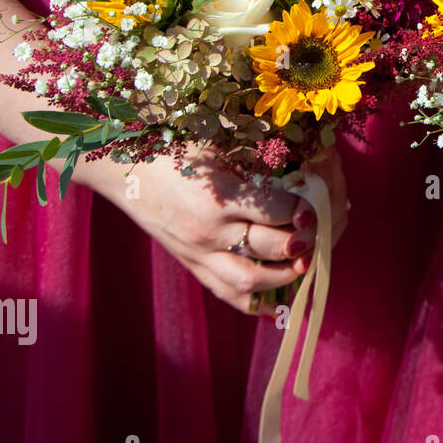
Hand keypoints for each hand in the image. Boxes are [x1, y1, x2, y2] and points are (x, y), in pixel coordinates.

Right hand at [79, 147, 348, 315]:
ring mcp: (197, 254)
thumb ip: (255, 155)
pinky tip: (279, 300)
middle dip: (303, 244)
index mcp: (216, 197)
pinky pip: (226, 294)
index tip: (321, 201)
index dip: (305, 209)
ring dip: (286, 278)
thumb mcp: (215, 142)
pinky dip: (256, 301)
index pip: (276, 211)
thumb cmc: (173, 145)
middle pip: (269, 249)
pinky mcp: (191, 264)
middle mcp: (208, 232)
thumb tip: (305, 161)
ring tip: (306, 262)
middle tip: (322, 233)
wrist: (120, 166)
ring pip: (251, 282)